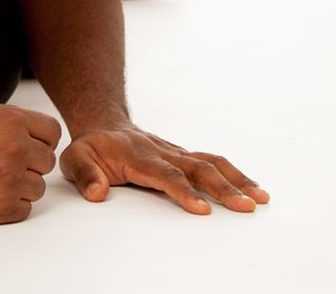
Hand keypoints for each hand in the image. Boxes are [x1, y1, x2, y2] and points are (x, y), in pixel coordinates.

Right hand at [0, 101, 61, 224]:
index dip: (40, 140)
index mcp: (12, 122)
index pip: (53, 132)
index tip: (26, 146)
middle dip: (30, 163)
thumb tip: (40, 127)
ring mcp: (11, 180)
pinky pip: (26, 208)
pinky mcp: (4, 207)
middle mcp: (16, 149)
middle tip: (3, 164)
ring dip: (21, 186)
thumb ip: (13, 115)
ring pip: (38, 187)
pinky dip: (11, 205)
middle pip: (48, 161)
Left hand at [60, 126, 269, 214]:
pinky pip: (211, 162)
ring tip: (261, 198)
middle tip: (248, 206)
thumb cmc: (91, 147)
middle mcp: (162, 152)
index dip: (184, 192)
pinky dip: (234, 174)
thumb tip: (97, 193)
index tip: (203, 210)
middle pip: (198, 169)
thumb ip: (85, 175)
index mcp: (138, 155)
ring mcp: (175, 152)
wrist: (102, 124)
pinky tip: (252, 188)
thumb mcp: (75, 159)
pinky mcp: (183, 155)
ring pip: (210, 162)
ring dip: (237, 179)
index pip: (165, 175)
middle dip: (224, 188)